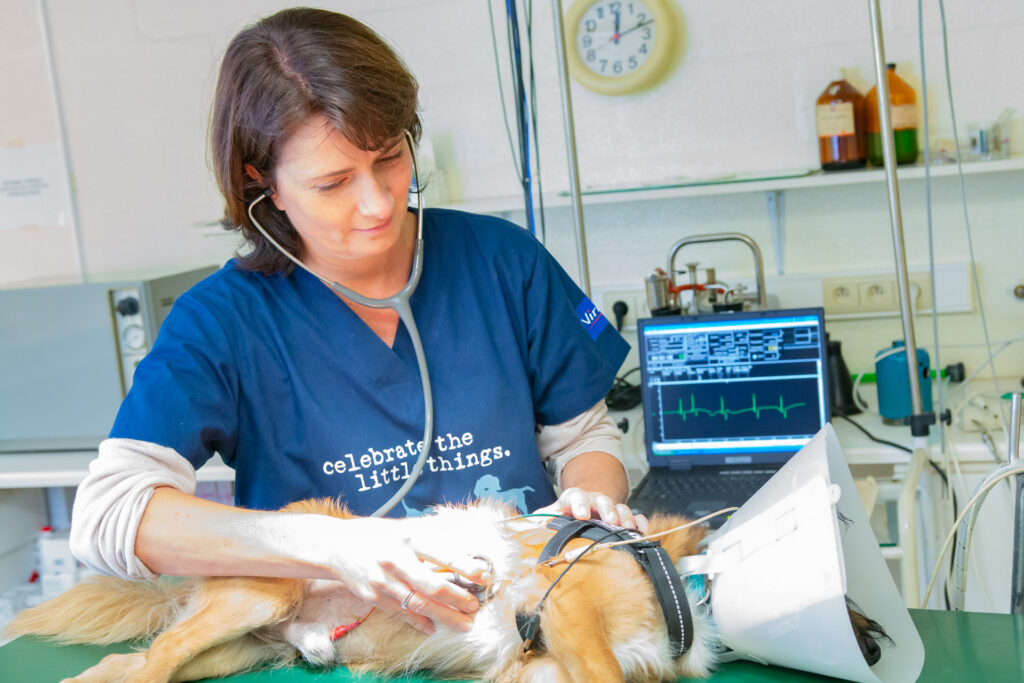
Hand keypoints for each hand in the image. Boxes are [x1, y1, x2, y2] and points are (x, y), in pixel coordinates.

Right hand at [322, 517, 488, 634]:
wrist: (335, 546)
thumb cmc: (374, 534)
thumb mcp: (402, 527)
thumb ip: (427, 537)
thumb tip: (461, 546)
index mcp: (407, 538)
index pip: (441, 554)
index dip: (464, 566)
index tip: (483, 576)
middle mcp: (395, 560)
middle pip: (432, 585)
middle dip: (457, 598)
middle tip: (474, 606)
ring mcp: (383, 580)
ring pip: (418, 604)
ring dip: (444, 616)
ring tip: (464, 624)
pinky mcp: (373, 596)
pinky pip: (400, 613)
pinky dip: (418, 622)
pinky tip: (433, 628)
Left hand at [534, 487, 648, 532]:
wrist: (580, 511)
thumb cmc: (563, 517)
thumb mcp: (548, 515)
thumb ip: (537, 520)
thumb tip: (521, 528)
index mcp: (573, 499)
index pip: (574, 496)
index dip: (578, 503)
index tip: (580, 514)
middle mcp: (593, 501)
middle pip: (601, 500)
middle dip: (606, 509)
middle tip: (610, 520)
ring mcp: (610, 509)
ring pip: (620, 508)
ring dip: (624, 517)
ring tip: (628, 528)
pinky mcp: (623, 519)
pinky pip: (635, 517)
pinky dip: (640, 523)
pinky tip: (642, 530)